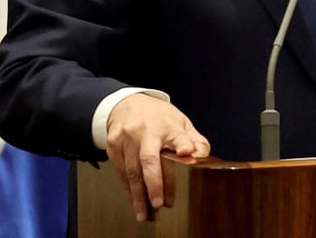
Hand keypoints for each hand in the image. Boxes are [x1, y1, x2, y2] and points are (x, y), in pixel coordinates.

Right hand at [105, 93, 209, 221]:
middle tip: (158, 203)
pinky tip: (133, 200)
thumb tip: (202, 158)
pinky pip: (120, 171)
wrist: (127, 104)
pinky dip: (127, 188)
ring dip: (138, 193)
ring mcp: (127, 137)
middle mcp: (146, 130)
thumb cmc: (158, 117)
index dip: (183, 144)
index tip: (187, 153)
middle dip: (154, 182)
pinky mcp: (114, 145)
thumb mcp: (179, 121)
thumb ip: (193, 140)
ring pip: (132, 169)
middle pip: (149, 158)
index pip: (178, 135)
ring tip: (144, 212)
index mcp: (167, 124)